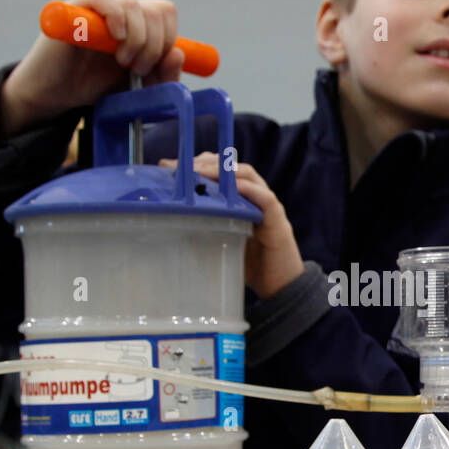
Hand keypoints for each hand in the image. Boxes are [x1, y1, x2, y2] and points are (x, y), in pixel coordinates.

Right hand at [0, 0, 185, 136]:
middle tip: (137, 68)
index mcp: (138, 23)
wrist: (57, 94)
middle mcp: (121, 11)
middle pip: (157, 10)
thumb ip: (162, 77)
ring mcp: (99, 7)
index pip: (166, 14)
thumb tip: (177, 53)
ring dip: (137, 39)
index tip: (154, 66)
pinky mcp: (75, 8)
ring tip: (123, 62)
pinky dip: (115, 17)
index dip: (168, 40)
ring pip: (134, 6)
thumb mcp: (138, 87)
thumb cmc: (94, 87)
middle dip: (155, 45)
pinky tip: (115, 38)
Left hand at [160, 153, 304, 299]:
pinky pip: (265, 198)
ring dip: (225, 170)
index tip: (170, 165)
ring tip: (202, 170)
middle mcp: (253, 197)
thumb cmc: (250, 265)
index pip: (219, 171)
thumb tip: (169, 225)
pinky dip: (249, 190)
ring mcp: (266, 206)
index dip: (196, 164)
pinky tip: (234, 186)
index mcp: (239, 199)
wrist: (280, 287)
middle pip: (231, 166)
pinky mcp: (277, 220)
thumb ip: (202, 229)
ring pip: (248, 175)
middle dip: (206, 161)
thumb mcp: (219, 242)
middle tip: (184, 166)